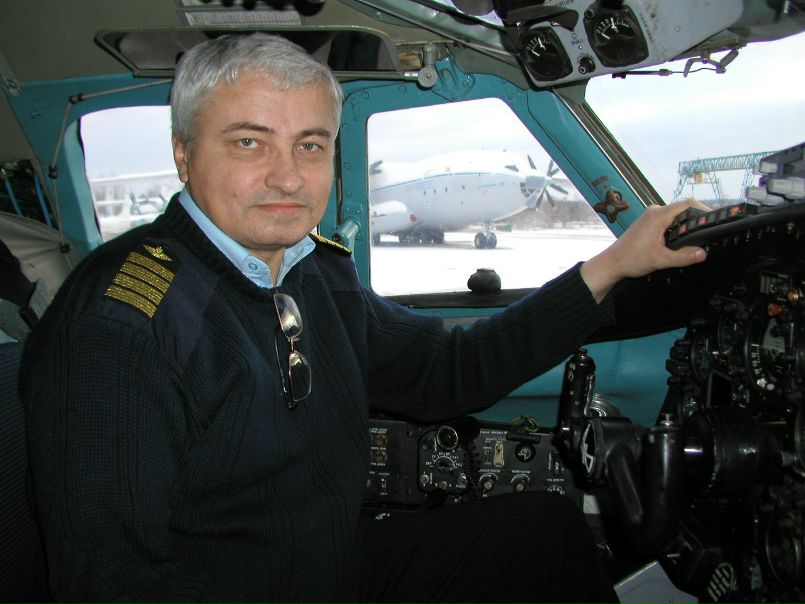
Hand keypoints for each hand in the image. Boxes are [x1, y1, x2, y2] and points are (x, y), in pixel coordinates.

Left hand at [580, 199, 708, 302]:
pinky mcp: (649, 224)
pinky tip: (680, 241)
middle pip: (683, 210)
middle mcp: (655, 212)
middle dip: (695, 221)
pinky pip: (669, 222)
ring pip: (676, 217)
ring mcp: (651, 217)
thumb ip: (683, 256)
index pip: (688, 204)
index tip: (714, 219)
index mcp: (658, 215)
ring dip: (685, 226)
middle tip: (706, 233)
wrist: (612, 264)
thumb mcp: (660, 260)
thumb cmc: (629, 259)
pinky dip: (677, 229)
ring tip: (695, 238)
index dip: (704, 210)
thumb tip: (702, 253)